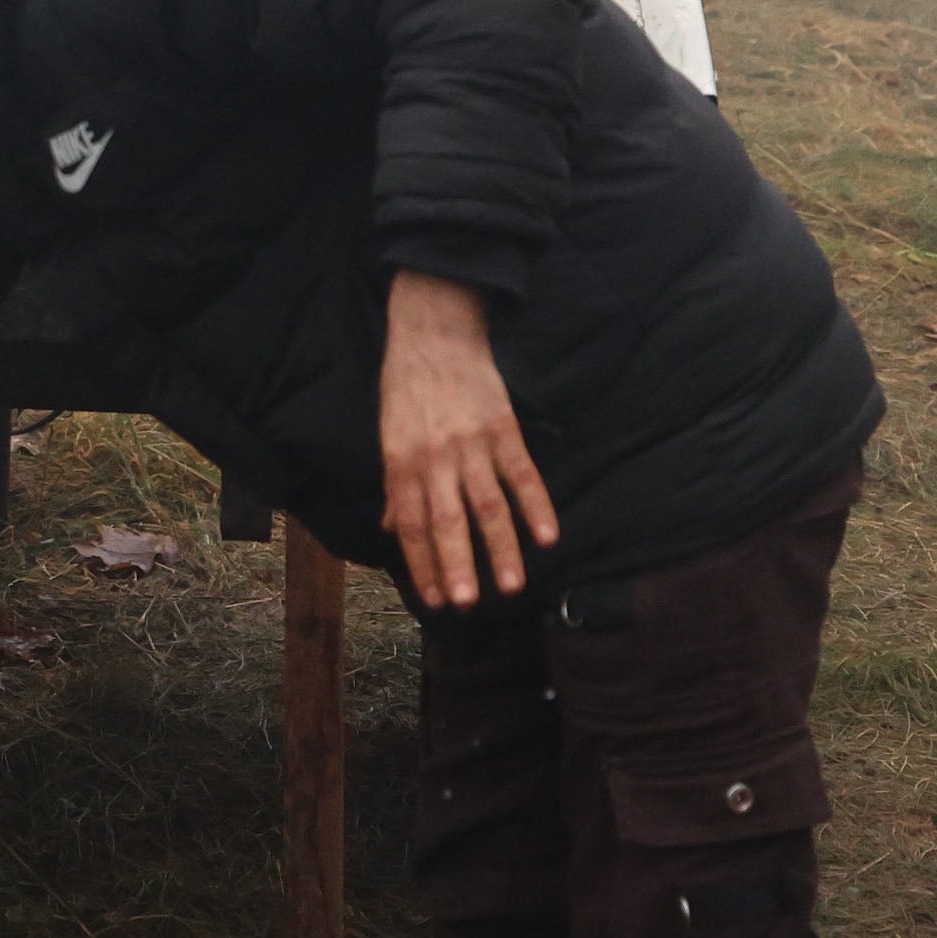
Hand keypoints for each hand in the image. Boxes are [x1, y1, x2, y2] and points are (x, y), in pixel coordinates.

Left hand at [378, 271, 559, 607]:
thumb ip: (394, 486)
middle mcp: (435, 458)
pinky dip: (537, 506)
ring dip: (502, 548)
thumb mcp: (388, 435)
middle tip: (468, 604)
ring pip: (488, 506)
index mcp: (401, 462)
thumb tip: (390, 530)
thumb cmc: (406, 387)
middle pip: (448, 521)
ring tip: (512, 585)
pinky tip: (548, 537)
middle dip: (458, 566)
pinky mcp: (503, 428)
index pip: (412, 525)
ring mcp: (471, 444)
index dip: (423, 564)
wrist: (435, 333)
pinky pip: (523, 474)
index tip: (435, 600)